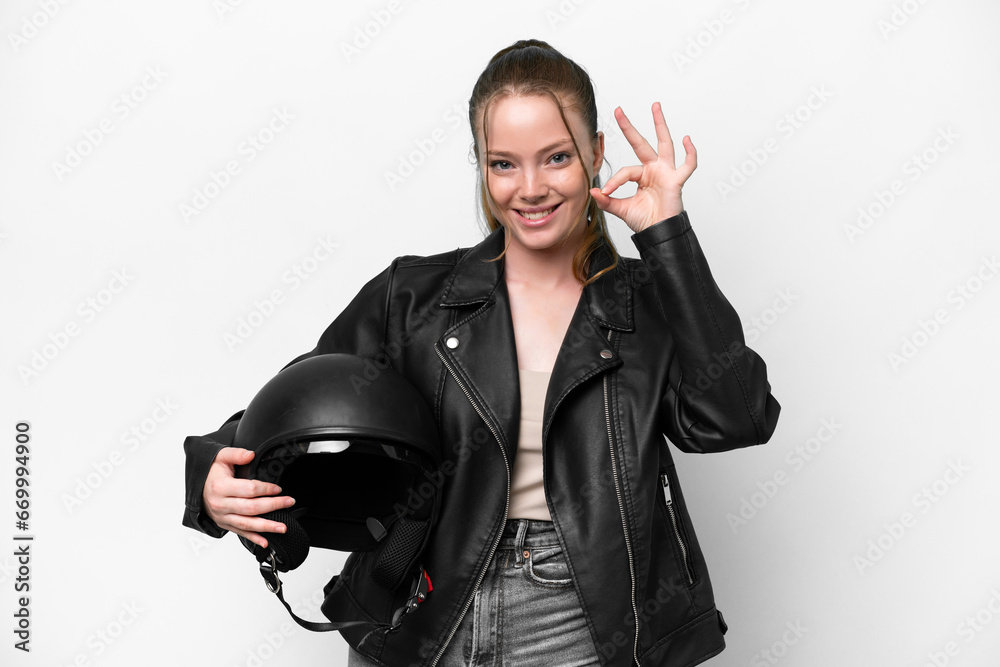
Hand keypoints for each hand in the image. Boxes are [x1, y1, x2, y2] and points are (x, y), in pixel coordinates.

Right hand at [202, 447, 294, 548]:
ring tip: (282, 527)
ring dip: (267, 527)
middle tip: (288, 502)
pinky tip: (266, 541)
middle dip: (273, 506)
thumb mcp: (221, 457)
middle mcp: (221, 504)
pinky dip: (254, 538)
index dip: (266, 489)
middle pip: (251, 508)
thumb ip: (236, 454)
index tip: (278, 488)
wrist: (198, 487)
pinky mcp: (225, 524)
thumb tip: (250, 454)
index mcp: (220, 487)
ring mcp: (223, 516)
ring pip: (247, 524)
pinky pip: (241, 533)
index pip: (248, 490)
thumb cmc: (212, 473)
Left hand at [590, 102, 696, 232]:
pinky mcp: (676, 180)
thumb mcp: (621, 209)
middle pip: (641, 143)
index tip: (605, 191)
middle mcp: (653, 169)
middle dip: (630, 127)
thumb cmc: (644, 220)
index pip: (625, 171)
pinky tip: (687, 139)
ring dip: (660, 124)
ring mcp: (666, 172)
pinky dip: (690, 153)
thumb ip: (607, 200)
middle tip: (618, 110)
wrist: (658, 234)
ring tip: (655, 106)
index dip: (615, 180)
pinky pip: (687, 165)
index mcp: (641, 175)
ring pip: (664, 143)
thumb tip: (592, 191)